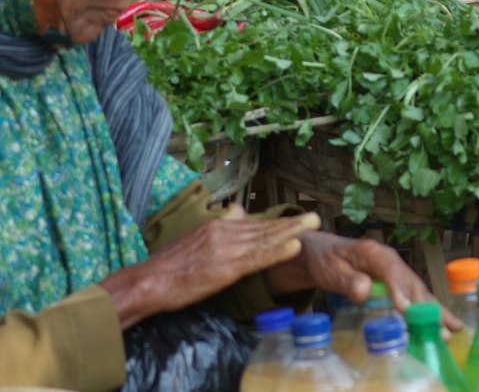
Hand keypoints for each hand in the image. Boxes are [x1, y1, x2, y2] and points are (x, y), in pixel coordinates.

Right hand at [100, 205, 321, 329]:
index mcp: (217, 225)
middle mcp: (224, 231)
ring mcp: (226, 248)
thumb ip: (218, 225)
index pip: (252, 223)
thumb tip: (237, 210)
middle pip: (263, 227)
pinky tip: (293, 247)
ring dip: (291, 232)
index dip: (275, 222)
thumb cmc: (170, 266)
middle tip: (315, 216)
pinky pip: (256, 258)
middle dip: (290, 223)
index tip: (295, 219)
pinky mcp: (225, 266)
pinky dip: (276, 251)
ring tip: (312, 225)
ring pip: (265, 238)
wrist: (151, 280)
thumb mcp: (194, 238)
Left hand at [264, 232, 459, 329]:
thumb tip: (364, 291)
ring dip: (434, 310)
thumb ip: (346, 280)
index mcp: (374, 253)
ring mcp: (395, 271)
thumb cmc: (326, 260)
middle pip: (412, 282)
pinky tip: (440, 324)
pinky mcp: (395, 282)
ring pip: (418, 290)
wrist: (321, 254)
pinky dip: (427, 310)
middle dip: (427, 306)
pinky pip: (414, 296)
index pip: (390, 270)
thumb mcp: (330, 269)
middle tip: (442, 328)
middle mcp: (390, 261)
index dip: (400, 289)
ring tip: (453, 329)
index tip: (406, 309)